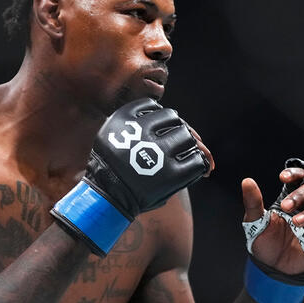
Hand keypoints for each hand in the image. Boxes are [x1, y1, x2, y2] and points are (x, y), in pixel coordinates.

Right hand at [52, 98, 209, 255]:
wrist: (106, 195)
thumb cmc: (111, 165)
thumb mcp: (111, 132)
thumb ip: (133, 120)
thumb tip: (164, 113)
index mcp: (125, 118)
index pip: (154, 106)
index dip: (158, 117)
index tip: (158, 128)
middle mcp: (143, 131)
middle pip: (174, 119)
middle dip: (174, 129)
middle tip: (171, 142)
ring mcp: (159, 152)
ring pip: (188, 137)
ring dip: (187, 144)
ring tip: (179, 154)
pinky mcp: (172, 174)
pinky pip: (196, 160)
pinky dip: (196, 162)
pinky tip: (188, 167)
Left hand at [241, 158, 303, 278]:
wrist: (273, 267)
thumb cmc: (266, 240)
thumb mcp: (256, 222)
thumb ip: (253, 202)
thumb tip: (247, 181)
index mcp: (293, 195)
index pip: (301, 175)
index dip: (296, 173)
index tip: (283, 178)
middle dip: (301, 194)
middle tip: (285, 207)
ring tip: (296, 222)